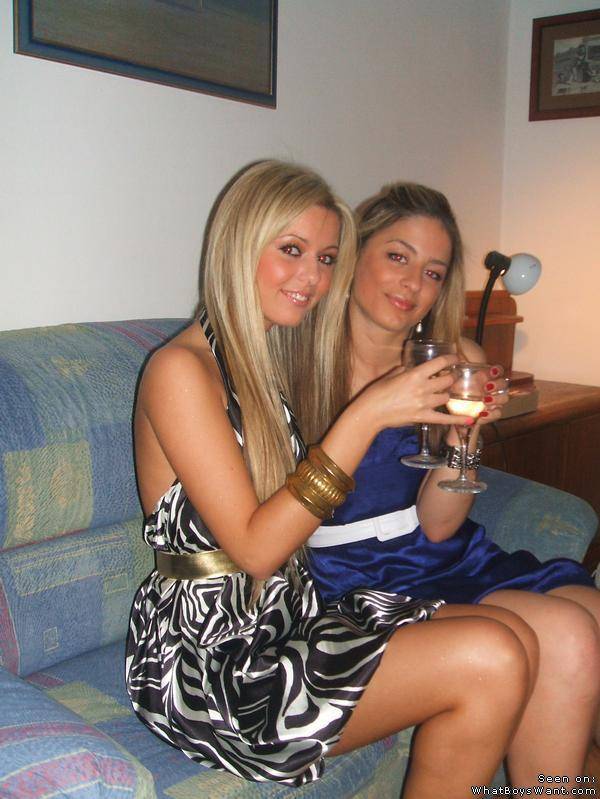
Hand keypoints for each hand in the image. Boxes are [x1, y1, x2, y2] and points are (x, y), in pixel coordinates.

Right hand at [360, 353, 475, 431]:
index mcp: (415, 374)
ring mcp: (424, 404)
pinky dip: (458, 420)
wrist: (370, 413)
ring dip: (447, 394)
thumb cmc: (376, 392)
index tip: (454, 357)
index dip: (450, 359)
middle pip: (447, 381)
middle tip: (450, 377)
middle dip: (450, 378)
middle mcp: (423, 388)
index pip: (439, 363)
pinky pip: (445, 419)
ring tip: (445, 393)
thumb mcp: (390, 375)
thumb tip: (410, 368)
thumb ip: (404, 370)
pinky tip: (471, 420)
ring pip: (446, 397)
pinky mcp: (422, 417)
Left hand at [445, 365, 506, 446]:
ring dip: (497, 399)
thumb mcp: (454, 379)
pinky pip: (495, 414)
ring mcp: (492, 401)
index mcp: (485, 377)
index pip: (498, 371)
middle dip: (498, 385)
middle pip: (503, 384)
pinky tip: (481, 416)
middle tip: (487, 387)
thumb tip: (454, 362)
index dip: (497, 371)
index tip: (491, 372)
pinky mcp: (489, 413)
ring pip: (504, 399)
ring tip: (486, 401)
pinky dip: (490, 416)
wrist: (451, 411)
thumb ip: (456, 371)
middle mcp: (491, 388)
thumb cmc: (453, 390)